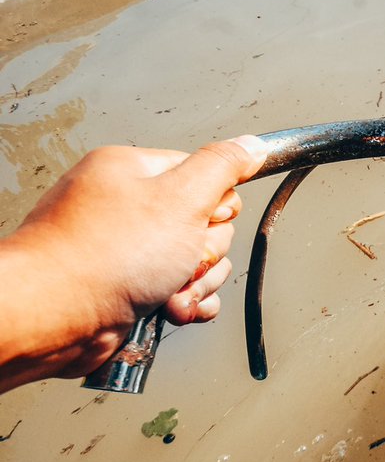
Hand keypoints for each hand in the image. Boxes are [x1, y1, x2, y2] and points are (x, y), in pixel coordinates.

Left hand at [0, 136, 268, 391]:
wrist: (56, 316)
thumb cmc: (105, 255)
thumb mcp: (181, 197)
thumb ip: (223, 167)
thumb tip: (252, 145)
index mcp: (135, 171)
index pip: (206, 175)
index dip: (216, 205)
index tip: (202, 219)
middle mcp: (129, 207)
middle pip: (207, 224)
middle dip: (204, 254)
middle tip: (178, 259)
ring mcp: (128, 249)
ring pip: (198, 263)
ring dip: (196, 283)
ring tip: (167, 290)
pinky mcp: (131, 286)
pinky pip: (182, 291)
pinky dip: (185, 303)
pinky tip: (170, 308)